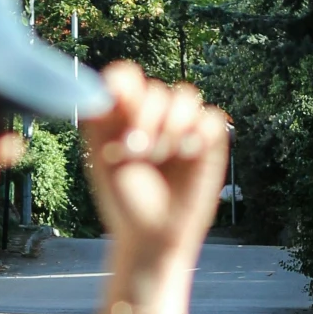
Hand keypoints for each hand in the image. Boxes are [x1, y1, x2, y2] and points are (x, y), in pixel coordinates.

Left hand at [81, 61, 228, 270]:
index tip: (117, 101)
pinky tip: (186, 154)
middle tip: (135, 149)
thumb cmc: (123, 200)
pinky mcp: (208, 144)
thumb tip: (105, 87)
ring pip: (186, 95)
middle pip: (156, 89)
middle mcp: (153, 116)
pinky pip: (212, 118)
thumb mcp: (102, 159)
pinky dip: (199, 131)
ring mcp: (182, 128)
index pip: (127, 77)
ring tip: (160, 154)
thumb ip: (100, 121)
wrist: (151, 236)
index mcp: (123, 115)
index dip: (125, 83)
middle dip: (145, 115)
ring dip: (171, 122)